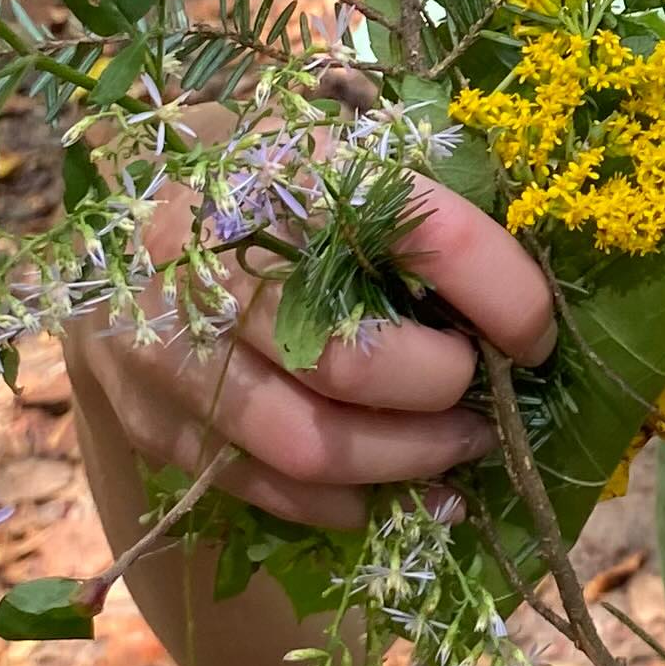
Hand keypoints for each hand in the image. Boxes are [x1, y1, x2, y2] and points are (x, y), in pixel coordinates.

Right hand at [70, 174, 554, 532]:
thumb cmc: (270, 195)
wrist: (124, 224)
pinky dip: (345, 500)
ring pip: (310, 443)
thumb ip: (428, 214)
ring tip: (457, 448)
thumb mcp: (344, 164)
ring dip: (406, 460)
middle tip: (483, 395)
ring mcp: (170, 343)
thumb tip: (533, 300)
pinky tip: (394, 489)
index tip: (540, 335)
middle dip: (442, 390)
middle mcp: (213, 253)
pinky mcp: (151, 416)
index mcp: (286, 166)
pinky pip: (265, 486)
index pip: (423, 229)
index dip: (504, 293)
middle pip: (355, 359)